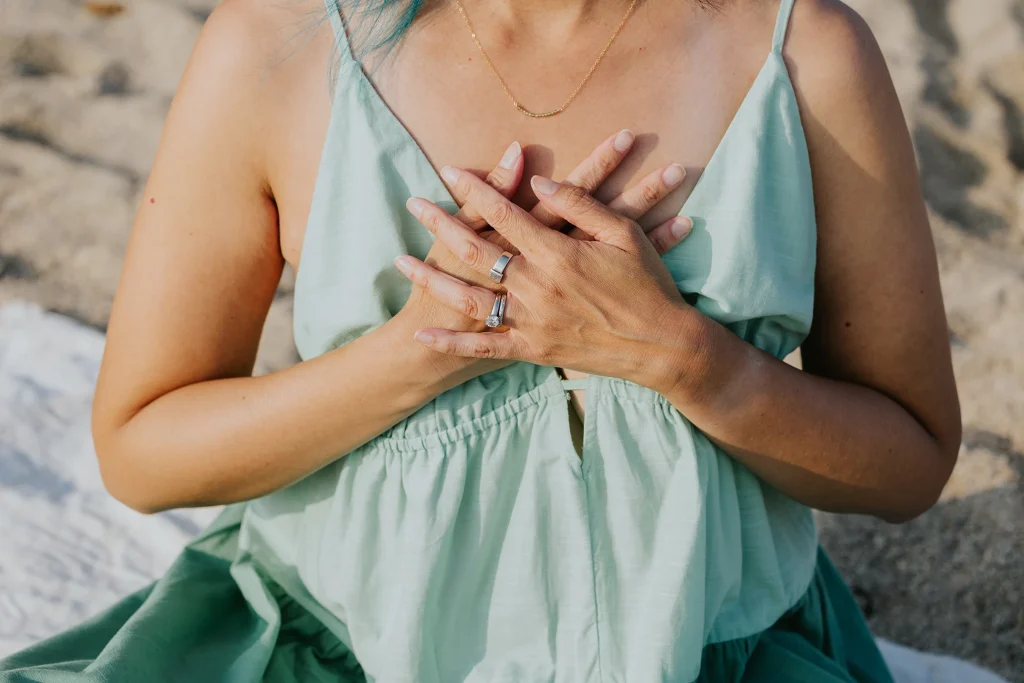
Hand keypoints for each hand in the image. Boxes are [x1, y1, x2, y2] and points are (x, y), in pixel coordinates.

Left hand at [397, 169, 707, 390]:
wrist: (661, 347)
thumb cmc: (648, 285)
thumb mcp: (624, 234)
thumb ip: (580, 204)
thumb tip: (541, 181)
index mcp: (558, 252)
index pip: (504, 213)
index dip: (475, 189)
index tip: (448, 171)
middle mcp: (537, 285)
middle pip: (476, 250)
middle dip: (441, 224)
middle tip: (413, 205)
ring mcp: (531, 320)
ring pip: (469, 297)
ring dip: (433, 278)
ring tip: (401, 261)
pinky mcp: (533, 350)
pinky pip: (484, 345)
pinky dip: (452, 341)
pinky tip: (425, 333)